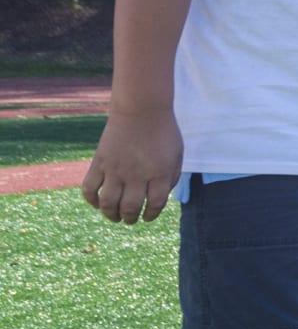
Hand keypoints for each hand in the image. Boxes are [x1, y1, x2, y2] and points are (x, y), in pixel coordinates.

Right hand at [80, 109, 182, 224]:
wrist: (141, 109)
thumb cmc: (162, 132)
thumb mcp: (176, 155)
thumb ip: (170, 178)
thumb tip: (158, 200)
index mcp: (159, 173)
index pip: (155, 204)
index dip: (151, 215)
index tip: (147, 217)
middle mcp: (137, 174)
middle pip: (130, 208)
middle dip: (130, 218)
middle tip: (130, 219)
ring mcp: (116, 169)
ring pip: (108, 203)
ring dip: (110, 215)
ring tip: (114, 217)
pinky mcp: (100, 162)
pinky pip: (89, 188)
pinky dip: (91, 200)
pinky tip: (97, 203)